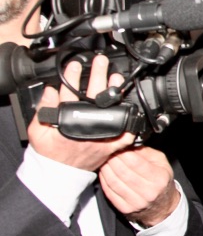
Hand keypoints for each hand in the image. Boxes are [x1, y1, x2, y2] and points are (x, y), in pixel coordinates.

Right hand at [27, 55, 135, 170]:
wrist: (60, 172)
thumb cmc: (50, 152)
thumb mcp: (38, 131)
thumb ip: (44, 110)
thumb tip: (50, 91)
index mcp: (68, 120)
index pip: (69, 93)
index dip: (72, 77)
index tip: (76, 65)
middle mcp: (87, 126)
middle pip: (93, 95)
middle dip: (98, 75)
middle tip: (102, 62)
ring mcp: (100, 135)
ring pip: (110, 108)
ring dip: (114, 91)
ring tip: (117, 77)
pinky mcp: (110, 145)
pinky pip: (125, 133)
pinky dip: (129, 121)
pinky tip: (132, 107)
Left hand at [100, 145, 179, 226]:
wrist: (162, 206)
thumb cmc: (161, 181)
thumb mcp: (161, 163)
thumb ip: (146, 152)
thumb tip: (129, 144)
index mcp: (159, 178)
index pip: (136, 163)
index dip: (124, 153)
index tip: (118, 147)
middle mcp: (149, 192)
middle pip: (123, 172)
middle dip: (113, 160)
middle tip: (109, 152)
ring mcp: (136, 202)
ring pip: (114, 182)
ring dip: (106, 169)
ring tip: (105, 161)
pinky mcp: (125, 208)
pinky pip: (109, 192)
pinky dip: (104, 181)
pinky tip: (105, 173)